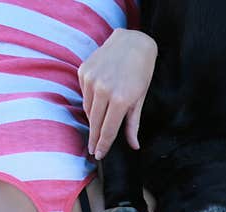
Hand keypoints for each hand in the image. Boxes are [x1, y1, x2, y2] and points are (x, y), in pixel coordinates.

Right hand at [78, 28, 156, 158]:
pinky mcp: (84, 70)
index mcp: (120, 99)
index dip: (103, 145)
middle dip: (94, 138)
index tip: (98, 155)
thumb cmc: (141, 72)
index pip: (108, 130)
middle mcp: (103, 89)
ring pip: (88, 109)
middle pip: (95, 123)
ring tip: (97, 127)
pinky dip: (90, 101)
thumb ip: (133, 124)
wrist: (132, 42)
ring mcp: (91, 79)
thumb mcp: (140, 99)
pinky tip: (98, 102)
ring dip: (93, 120)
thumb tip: (134, 146)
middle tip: (92, 150)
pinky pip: (85, 94)